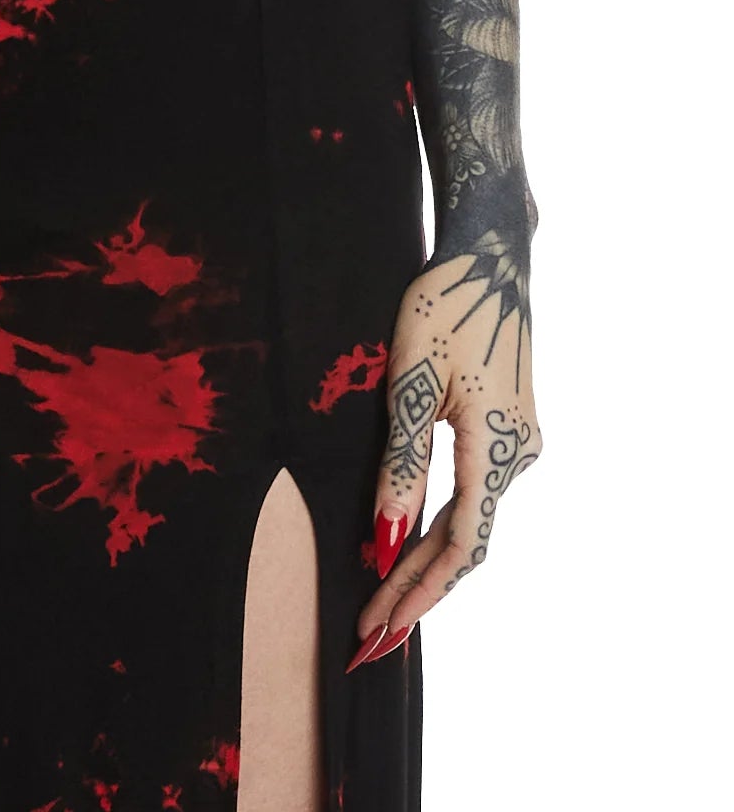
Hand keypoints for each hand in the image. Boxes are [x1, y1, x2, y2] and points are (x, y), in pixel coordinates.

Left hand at [348, 243, 541, 667]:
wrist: (488, 254)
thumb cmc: (442, 306)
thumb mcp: (411, 382)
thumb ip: (401, 464)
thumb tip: (383, 541)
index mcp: (497, 446)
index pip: (459, 545)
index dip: (417, 592)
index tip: (378, 630)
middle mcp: (519, 453)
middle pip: (467, 541)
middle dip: (416, 590)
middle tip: (369, 635)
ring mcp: (520, 441)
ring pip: (473, 518)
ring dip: (427, 559)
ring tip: (381, 601)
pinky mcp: (511, 426)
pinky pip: (476, 491)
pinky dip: (442, 523)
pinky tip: (409, 540)